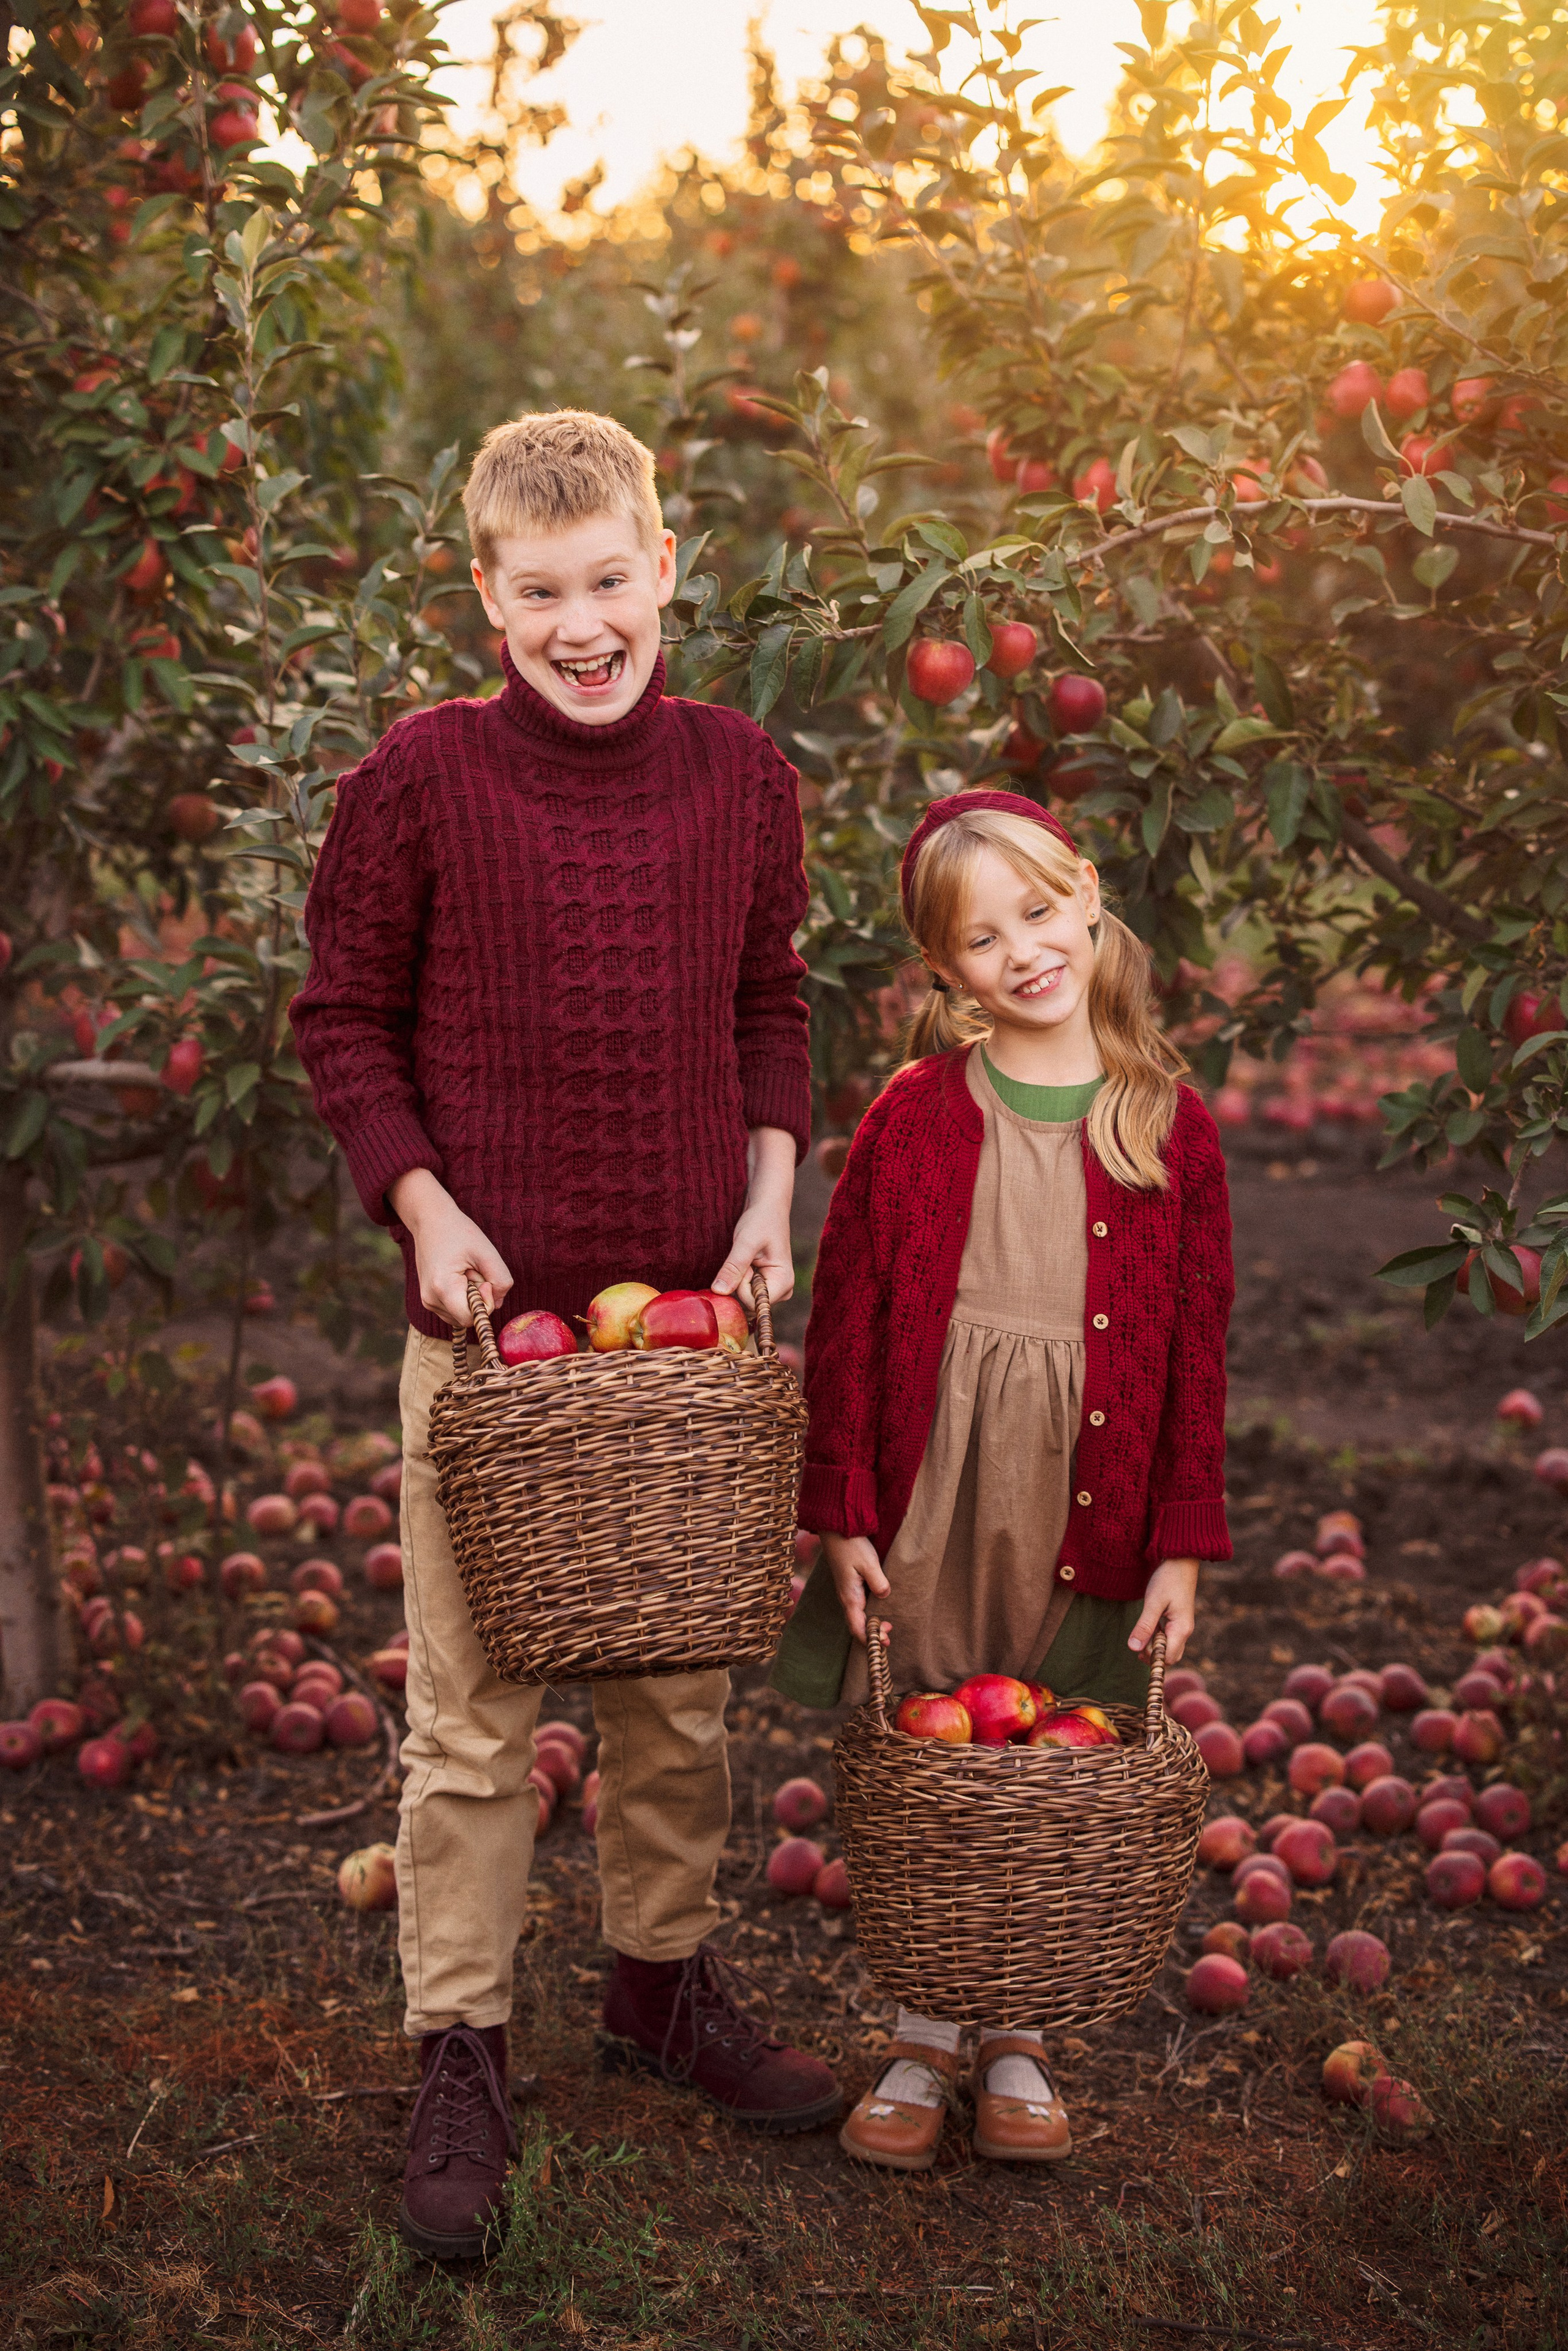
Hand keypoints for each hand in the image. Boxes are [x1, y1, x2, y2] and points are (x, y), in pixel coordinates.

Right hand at [389, 1168, 511, 1329]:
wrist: (430, 1221)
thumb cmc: (459, 1233)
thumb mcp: (487, 1253)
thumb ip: (501, 1281)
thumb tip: (497, 1304)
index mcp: (443, 1288)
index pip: (471, 1318)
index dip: (485, 1303)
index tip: (484, 1279)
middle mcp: (430, 1300)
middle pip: (466, 1318)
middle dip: (477, 1299)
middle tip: (472, 1271)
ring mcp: (427, 1301)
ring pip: (460, 1316)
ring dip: (469, 1298)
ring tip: (464, 1272)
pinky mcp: (428, 1298)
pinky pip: (453, 1310)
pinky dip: (461, 1298)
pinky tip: (458, 1276)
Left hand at [712, 1125, 794, 1305]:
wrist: (768, 1207)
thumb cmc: (761, 1220)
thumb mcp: (745, 1241)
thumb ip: (733, 1267)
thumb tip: (718, 1292)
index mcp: (784, 1282)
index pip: (753, 1302)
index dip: (740, 1285)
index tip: (745, 1262)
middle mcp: (783, 1291)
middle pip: (748, 1302)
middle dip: (738, 1282)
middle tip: (745, 1258)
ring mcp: (774, 1290)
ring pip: (744, 1298)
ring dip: (738, 1279)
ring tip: (746, 1257)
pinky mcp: (765, 1286)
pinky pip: (744, 1292)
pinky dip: (738, 1279)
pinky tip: (746, 1263)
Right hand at [821, 1533, 889, 1647]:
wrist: (836, 1529)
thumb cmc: (851, 1545)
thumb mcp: (868, 1563)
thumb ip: (878, 1582)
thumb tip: (885, 1595)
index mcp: (850, 1596)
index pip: (857, 1628)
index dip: (870, 1638)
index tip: (884, 1642)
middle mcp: (847, 1597)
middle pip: (857, 1624)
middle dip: (872, 1634)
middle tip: (890, 1635)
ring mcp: (848, 1591)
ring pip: (858, 1615)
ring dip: (871, 1624)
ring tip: (887, 1626)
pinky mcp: (850, 1584)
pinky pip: (859, 1605)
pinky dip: (869, 1613)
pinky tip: (879, 1609)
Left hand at [1128, 1556, 1199, 1663]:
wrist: (1181, 1561)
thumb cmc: (1168, 1579)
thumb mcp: (1153, 1603)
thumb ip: (1144, 1626)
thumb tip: (1134, 1648)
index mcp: (1181, 1629)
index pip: (1167, 1657)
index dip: (1152, 1657)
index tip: (1137, 1649)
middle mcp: (1185, 1631)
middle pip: (1170, 1656)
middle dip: (1153, 1654)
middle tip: (1138, 1642)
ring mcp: (1182, 1625)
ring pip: (1169, 1647)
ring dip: (1155, 1645)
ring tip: (1142, 1633)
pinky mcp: (1178, 1620)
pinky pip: (1169, 1636)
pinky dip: (1158, 1636)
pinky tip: (1148, 1626)